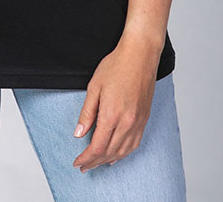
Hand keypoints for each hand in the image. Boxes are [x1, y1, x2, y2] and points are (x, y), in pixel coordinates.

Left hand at [72, 32, 161, 173]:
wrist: (140, 55)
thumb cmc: (116, 66)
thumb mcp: (94, 86)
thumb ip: (87, 113)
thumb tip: (79, 133)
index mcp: (112, 114)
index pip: (97, 146)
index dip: (86, 157)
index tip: (77, 162)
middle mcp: (127, 122)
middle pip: (109, 152)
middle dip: (95, 162)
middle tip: (84, 167)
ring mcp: (138, 121)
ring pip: (123, 151)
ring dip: (108, 160)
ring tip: (97, 163)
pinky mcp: (144, 118)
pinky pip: (134, 143)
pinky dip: (124, 153)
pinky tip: (116, 155)